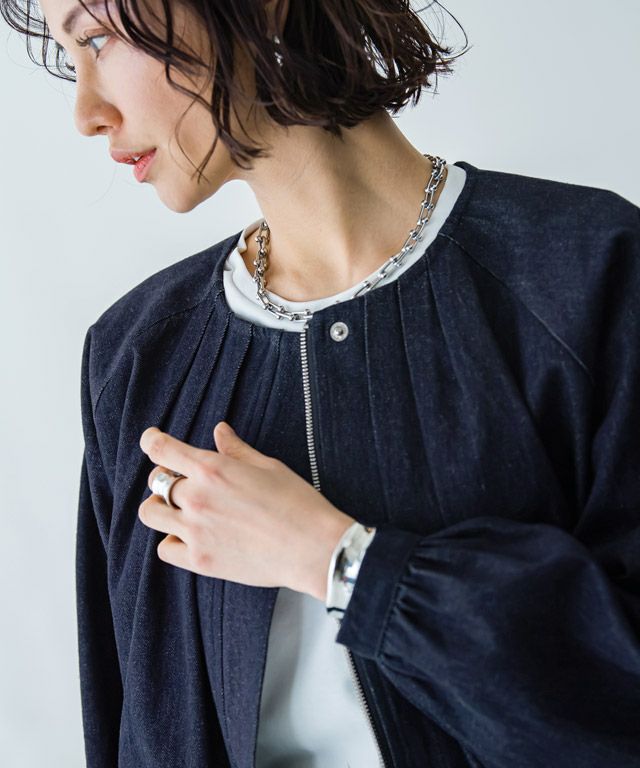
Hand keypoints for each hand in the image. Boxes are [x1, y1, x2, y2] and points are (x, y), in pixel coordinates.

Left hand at [138, 422, 355, 600]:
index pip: (162, 449)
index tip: (151, 439)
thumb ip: (236, 450)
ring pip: (151, 514)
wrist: (313, 548)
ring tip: (180, 510)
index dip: (151, 441)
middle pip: (156, 482)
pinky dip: (172, 541)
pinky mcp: (200, 560)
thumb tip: (219, 432)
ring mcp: (195, 531)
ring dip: (161, 508)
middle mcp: (197, 498)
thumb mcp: (268, 467)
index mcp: (212, 469)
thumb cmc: (297, 503)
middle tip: (182, 482)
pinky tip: (190, 537)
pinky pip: (165, 549)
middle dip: (166, 478)